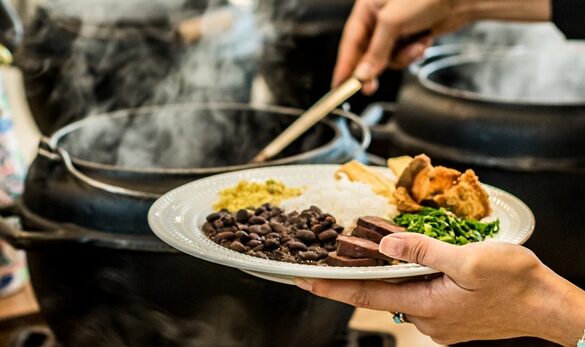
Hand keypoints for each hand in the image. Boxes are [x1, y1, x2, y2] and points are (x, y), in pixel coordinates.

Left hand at [293, 232, 584, 344]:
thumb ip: (423, 252)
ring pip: (401, 291)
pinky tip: (413, 260)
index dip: (330, 286)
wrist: (551, 308)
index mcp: (424, 305)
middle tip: (331, 254)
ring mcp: (440, 319)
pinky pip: (420, 293)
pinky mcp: (452, 314)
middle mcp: (426, 318)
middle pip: (379, 292)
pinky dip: (409, 276)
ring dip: (386, 272)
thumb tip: (384, 246)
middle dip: (355, 273)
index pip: (364, 295)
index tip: (301, 278)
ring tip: (374, 248)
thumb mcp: (470, 261)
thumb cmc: (518, 285)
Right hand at [333, 0, 551, 94]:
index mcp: (366, 8)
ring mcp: (394, 28)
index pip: (349, 42)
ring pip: (386, 57)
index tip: (338, 85)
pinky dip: (412, 53)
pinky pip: (402, 55)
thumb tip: (363, 73)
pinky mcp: (409, 35)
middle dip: (373, 68)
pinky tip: (423, 41)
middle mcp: (378, 18)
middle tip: (370, 87)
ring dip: (401, 57)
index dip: (343, 65)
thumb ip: (375, 51)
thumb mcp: (393, 23)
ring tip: (415, 46)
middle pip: (366, 53)